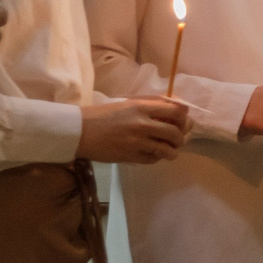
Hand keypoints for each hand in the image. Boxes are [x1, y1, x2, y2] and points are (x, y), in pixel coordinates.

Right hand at [76, 96, 191, 164]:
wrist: (78, 131)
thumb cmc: (103, 114)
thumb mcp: (128, 103)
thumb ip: (152, 104)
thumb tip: (179, 107)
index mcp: (141, 107)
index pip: (176, 112)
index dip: (184, 119)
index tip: (184, 123)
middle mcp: (142, 124)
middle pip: (175, 132)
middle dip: (181, 138)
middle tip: (179, 140)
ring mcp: (136, 142)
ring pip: (168, 150)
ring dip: (172, 151)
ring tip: (170, 150)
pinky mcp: (130, 157)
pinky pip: (153, 159)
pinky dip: (157, 158)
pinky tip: (154, 155)